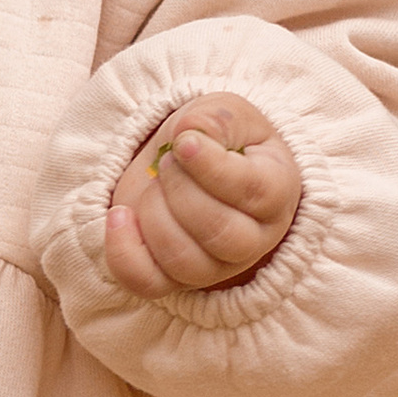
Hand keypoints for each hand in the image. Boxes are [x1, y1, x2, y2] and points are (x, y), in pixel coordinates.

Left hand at [106, 92, 300, 296]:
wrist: (186, 165)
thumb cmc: (215, 138)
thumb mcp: (223, 113)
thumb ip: (215, 120)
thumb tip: (189, 136)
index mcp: (277, 190)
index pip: (254, 192)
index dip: (212, 168)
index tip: (183, 143)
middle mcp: (254, 238)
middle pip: (221, 234)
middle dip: (181, 190)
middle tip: (168, 162)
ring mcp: (215, 266)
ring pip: (184, 261)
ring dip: (154, 214)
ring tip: (153, 186)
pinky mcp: (174, 280)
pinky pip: (146, 283)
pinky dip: (123, 251)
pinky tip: (120, 215)